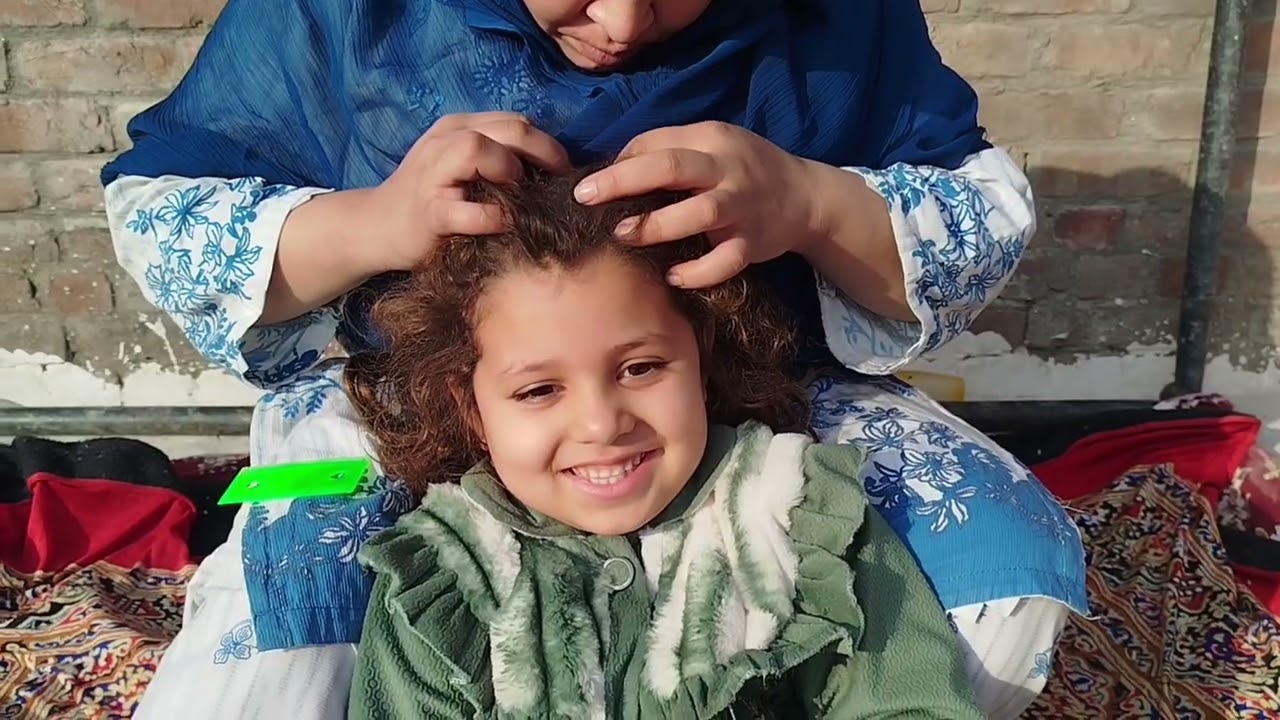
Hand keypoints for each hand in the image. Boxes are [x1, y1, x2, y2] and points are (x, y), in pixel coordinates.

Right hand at [361, 112, 570, 271]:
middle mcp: (445, 140)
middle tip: (560, 182)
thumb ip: (497, 158)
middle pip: (508, 127)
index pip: (515, 120)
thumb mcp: (463, 167)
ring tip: (522, 195)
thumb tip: (551, 168)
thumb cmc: (430, 199)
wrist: (377, 227)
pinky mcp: (429, 211)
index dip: (547, 143)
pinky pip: (468, 209)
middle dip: (545, 152)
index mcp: (459, 127)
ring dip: (510, 171)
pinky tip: (506, 225)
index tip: (564, 170)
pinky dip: (494, 218)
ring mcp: (433, 173)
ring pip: (478, 149)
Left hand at [573, 121, 820, 286]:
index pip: (657, 143)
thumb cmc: (745, 170)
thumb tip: (614, 167)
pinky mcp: (753, 242)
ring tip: (623, 235)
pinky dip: (699, 272)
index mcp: (711, 138)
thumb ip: (669, 150)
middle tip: (586, 197)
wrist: (805, 197)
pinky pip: (725, 260)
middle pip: (673, 167)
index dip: (620, 162)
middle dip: (624, 181)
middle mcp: (727, 169)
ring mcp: (742, 206)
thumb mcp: (712, 145)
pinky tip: (673, 277)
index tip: (588, 185)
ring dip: (657, 225)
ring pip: (700, 213)